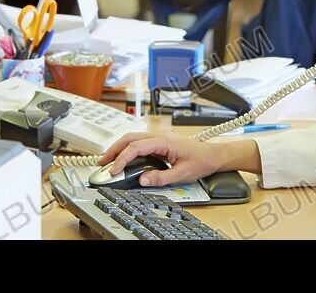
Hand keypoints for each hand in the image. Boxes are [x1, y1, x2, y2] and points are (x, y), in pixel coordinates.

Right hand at [98, 132, 232, 186]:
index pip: (136, 147)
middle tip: (102, 163)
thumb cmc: (202, 161)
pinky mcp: (160, 142)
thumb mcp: (182, 174)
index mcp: (164, 141)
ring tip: (108, 161)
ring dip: (119, 148)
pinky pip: (140, 143)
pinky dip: (128, 149)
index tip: (113, 170)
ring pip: (133, 139)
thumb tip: (142, 180)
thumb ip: (161, 178)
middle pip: (130, 138)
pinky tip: (124, 159)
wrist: (214, 155)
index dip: (122, 158)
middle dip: (114, 150)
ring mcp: (160, 138)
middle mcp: (160, 136)